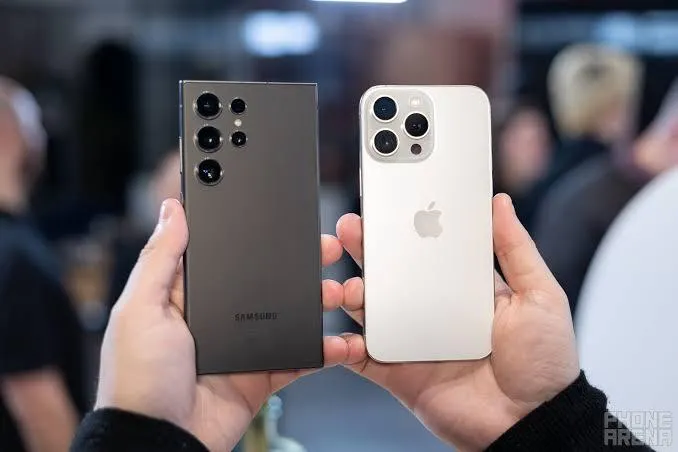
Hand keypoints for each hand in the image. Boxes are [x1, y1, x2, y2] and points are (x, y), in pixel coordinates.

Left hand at [95, 199, 355, 450]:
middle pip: (266, 280)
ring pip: (289, 314)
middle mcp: (218, 316)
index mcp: (187, 296)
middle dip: (299, 263)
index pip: (225, 254)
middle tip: (325, 247)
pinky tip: (342, 340)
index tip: (280, 217)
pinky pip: (300, 356)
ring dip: (318, 302)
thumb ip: (159, 258)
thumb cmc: (137, 380)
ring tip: (339, 291)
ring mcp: (243, 345)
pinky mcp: (262, 374)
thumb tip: (173, 209)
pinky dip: (324, 349)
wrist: (161, 441)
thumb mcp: (140, 309)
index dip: (252, 234)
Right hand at [334, 194, 579, 450]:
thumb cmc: (545, 363)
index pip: (427, 250)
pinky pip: (360, 356)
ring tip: (347, 283)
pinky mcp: (396, 372)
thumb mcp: (539, 295)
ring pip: (371, 310)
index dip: (406, 227)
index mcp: (462, 288)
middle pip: (391, 274)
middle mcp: (433, 310)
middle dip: (368, 250)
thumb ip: (516, 248)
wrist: (532, 425)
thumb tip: (499, 202)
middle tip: (352, 229)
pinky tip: (338, 329)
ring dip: (351, 292)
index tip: (387, 204)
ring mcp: (412, 341)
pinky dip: (342, 344)